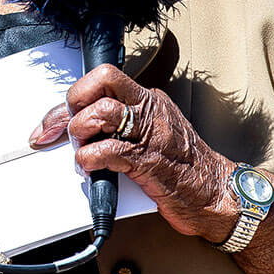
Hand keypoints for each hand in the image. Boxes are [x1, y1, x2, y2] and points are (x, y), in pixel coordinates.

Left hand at [30, 64, 235, 242]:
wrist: (216, 194)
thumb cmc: (184, 169)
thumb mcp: (152, 135)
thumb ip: (122, 128)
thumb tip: (81, 130)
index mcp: (149, 100)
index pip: (105, 79)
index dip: (75, 95)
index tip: (57, 118)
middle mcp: (150, 109)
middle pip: (104, 80)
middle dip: (73, 102)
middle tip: (64, 128)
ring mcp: (151, 133)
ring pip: (104, 112)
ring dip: (81, 130)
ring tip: (82, 148)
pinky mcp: (149, 161)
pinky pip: (110, 150)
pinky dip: (90, 158)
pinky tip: (90, 166)